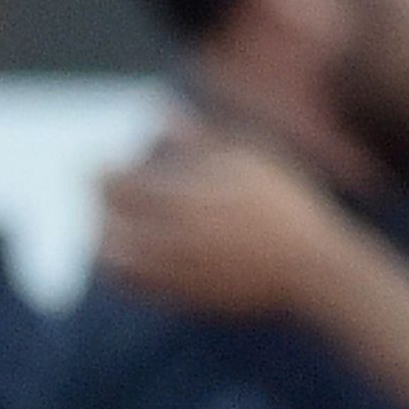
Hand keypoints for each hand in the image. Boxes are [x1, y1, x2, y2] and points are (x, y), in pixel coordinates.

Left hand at [94, 127, 356, 322]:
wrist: (312, 269)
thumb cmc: (282, 206)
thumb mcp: (246, 160)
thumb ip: (197, 136)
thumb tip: (159, 109)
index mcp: (189, 200)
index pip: (120, 186)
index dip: (100, 174)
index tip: (96, 165)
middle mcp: (177, 240)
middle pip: (109, 225)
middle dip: (98, 208)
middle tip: (97, 194)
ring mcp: (178, 274)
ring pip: (114, 261)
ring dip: (103, 241)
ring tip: (106, 226)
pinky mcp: (184, 299)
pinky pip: (135, 287)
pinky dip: (120, 270)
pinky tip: (126, 256)